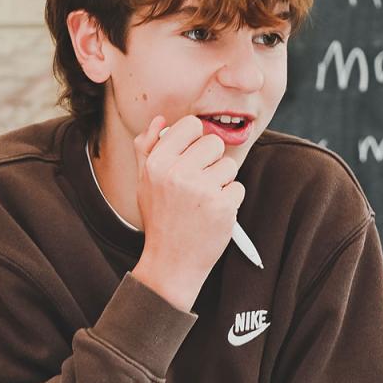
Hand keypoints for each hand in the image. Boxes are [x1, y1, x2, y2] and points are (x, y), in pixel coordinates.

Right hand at [128, 115, 243, 309]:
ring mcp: (202, 190)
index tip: (192, 157)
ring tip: (204, 201)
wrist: (171, 263)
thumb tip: (160, 119)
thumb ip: (146, 148)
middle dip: (211, 161)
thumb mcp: (144, 182)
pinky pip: (238, 188)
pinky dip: (230, 201)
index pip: (191, 125)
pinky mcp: (223, 207)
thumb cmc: (159, 219)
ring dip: (222, 182)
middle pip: (214, 143)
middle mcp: (178, 174)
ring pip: (229, 166)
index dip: (195, 140)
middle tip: (198, 184)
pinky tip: (213, 214)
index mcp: (157, 163)